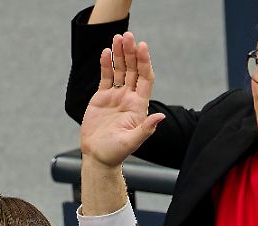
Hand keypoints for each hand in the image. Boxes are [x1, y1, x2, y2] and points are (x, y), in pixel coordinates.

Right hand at [80, 32, 164, 168]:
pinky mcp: (102, 97)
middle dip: (131, 53)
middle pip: (133, 70)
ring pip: (120, 70)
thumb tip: (160, 117)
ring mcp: (116, 96)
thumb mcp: (131, 142)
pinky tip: (106, 52)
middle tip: (128, 36)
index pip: (145, 78)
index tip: (142, 47)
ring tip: (117, 37)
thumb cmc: (115, 152)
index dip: (145, 62)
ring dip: (120, 54)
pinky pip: (106, 77)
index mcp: (139, 106)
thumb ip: (145, 129)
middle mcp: (129, 98)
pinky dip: (106, 64)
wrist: (97, 156)